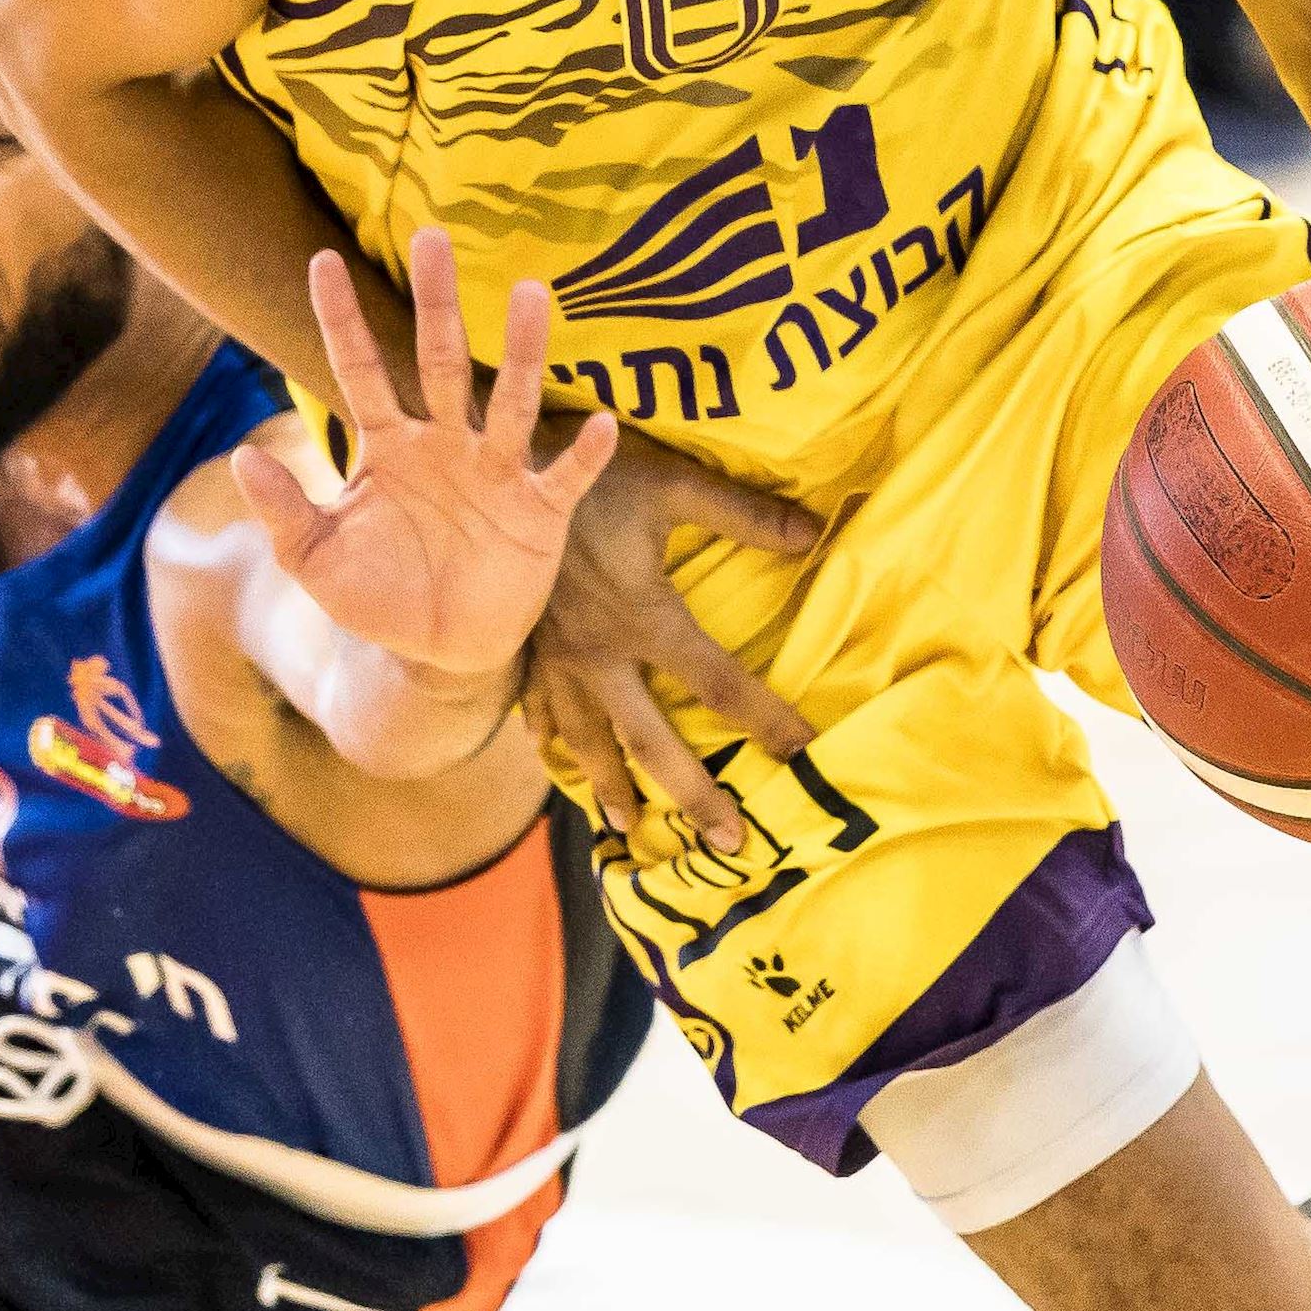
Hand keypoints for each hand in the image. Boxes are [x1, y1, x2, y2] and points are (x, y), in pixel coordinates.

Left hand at [231, 228, 615, 686]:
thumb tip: (242, 460)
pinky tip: (598, 423)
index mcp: (388, 445)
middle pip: (439, 360)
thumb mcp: (315, 558)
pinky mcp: (538, 514)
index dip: (341, 318)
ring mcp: (495, 473)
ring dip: (522, 353)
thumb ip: (284, 511)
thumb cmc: (376, 596)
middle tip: (431, 238)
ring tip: (532, 295)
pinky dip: (583, 454)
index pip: (360, 368)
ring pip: (510, 401)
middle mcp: (444, 443)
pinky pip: (564, 477)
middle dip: (436, 303)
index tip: (321, 260)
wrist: (436, 654)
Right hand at [526, 425, 822, 852]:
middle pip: (653, 742)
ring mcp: (553, 657)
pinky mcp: (521, 646)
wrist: (495, 467)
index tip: (804, 754)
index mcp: (644, 620)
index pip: (720, 684)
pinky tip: (550, 756)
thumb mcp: (673, 483)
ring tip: (629, 827)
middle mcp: (599, 655)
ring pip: (586, 739)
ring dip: (610, 786)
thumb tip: (815, 535)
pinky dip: (546, 737)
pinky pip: (533, 706)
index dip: (766, 719)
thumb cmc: (592, 472)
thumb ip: (744, 515)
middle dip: (693, 796)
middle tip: (728, 844)